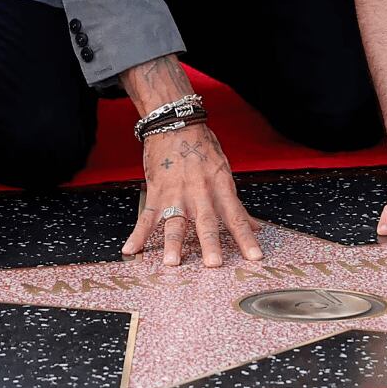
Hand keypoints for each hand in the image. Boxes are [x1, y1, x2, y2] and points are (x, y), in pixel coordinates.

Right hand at [121, 123, 263, 267]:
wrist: (176, 123)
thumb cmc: (202, 147)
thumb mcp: (224, 172)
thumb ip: (236, 204)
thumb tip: (255, 226)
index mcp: (220, 188)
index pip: (236, 217)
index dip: (246, 238)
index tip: (255, 257)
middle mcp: (200, 193)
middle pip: (206, 222)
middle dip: (210, 243)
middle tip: (214, 264)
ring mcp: (177, 193)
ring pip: (175, 221)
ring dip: (173, 242)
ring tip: (172, 262)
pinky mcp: (157, 192)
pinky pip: (147, 216)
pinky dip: (138, 234)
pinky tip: (131, 249)